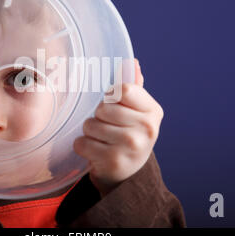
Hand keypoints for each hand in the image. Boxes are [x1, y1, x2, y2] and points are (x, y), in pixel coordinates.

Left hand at [73, 59, 163, 196]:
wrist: (129, 173)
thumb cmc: (129, 133)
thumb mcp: (136, 111)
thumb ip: (132, 86)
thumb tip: (132, 62)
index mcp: (153, 111)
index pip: (124, 89)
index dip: (112, 95)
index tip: (113, 103)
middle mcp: (147, 129)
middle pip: (103, 108)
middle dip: (98, 116)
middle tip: (107, 125)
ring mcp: (131, 147)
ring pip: (90, 125)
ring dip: (89, 132)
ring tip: (101, 139)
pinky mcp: (114, 162)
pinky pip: (82, 143)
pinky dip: (82, 146)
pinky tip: (95, 150)